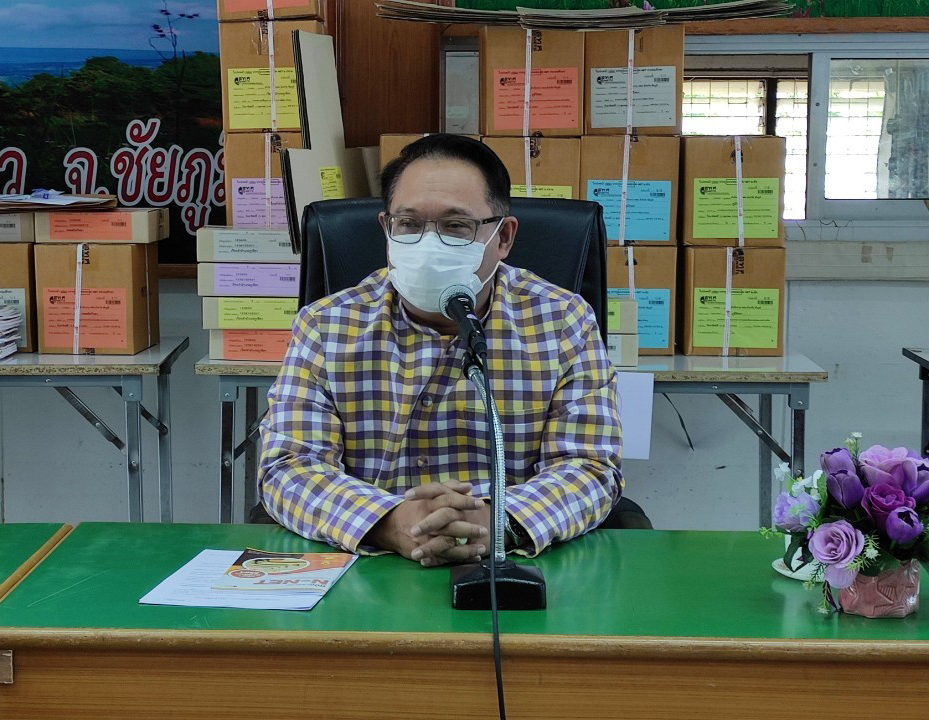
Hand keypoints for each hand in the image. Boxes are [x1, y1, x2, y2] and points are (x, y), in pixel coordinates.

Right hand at [365, 482, 488, 566]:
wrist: (389, 527)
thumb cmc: (412, 509)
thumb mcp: (427, 495)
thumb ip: (448, 488)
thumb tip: (468, 486)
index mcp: (428, 503)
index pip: (448, 500)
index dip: (464, 502)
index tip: (479, 504)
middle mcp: (426, 520)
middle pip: (449, 523)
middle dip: (467, 528)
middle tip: (483, 530)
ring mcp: (424, 538)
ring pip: (448, 543)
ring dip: (466, 547)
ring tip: (481, 547)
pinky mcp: (423, 551)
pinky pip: (443, 557)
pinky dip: (459, 558)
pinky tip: (473, 558)